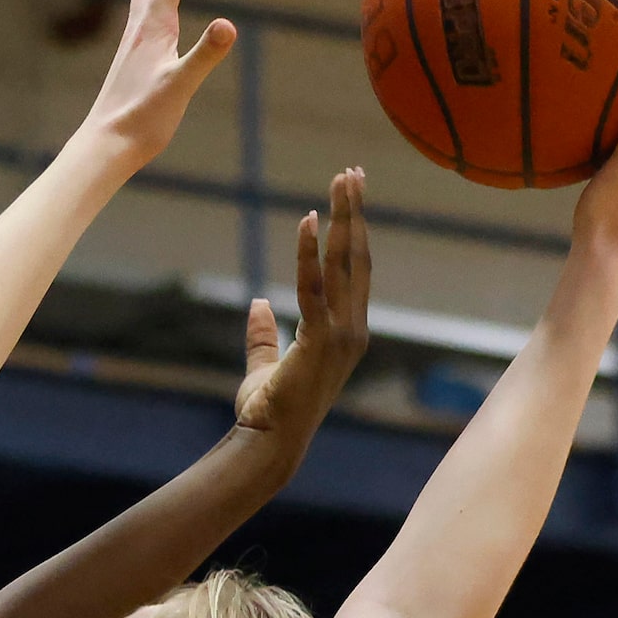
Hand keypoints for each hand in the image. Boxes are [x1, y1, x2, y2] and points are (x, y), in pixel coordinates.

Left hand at [84, 0, 235, 169]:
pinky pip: (139, 20)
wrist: (105, 147)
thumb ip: (204, 55)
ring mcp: (132, 46)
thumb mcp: (180, 87)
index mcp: (154, 27)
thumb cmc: (141, 120)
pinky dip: (145, 2)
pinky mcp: (129, 64)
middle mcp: (140, 29)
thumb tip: (227, 25)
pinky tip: (147, 15)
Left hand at [234, 168, 371, 443]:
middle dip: (356, 212)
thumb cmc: (267, 414)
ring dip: (344, 218)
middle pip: (358, 258)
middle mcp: (353, 330)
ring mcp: (342, 336)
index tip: (349, 197)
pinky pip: (314, 287)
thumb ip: (264, 336)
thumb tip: (258, 305)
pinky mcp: (320, 341)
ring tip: (342, 180)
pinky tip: (307, 220)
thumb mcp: (266, 367)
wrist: (268, 444)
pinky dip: (309, 252)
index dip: (354, 233)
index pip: (356, 273)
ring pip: (346, 264)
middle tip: (352, 173)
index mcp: (347, 334)